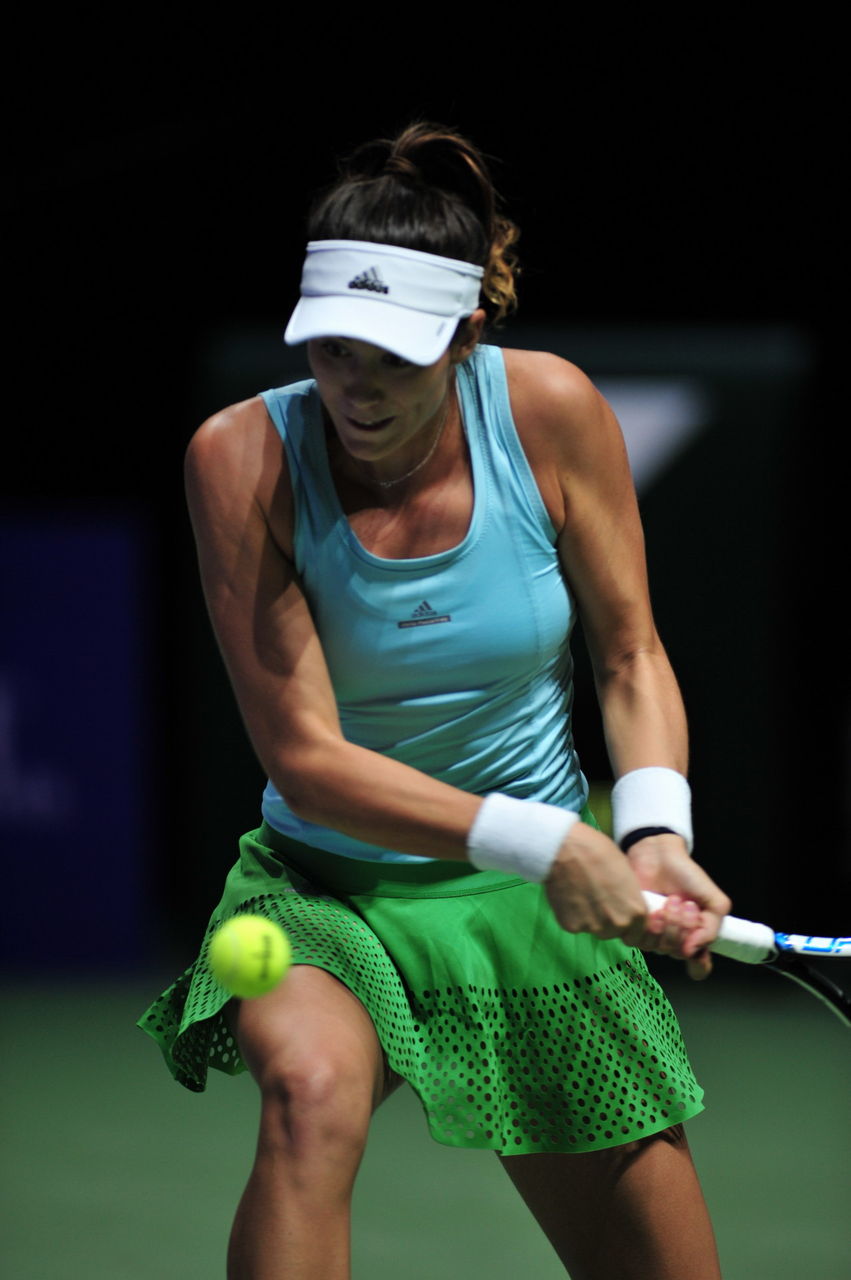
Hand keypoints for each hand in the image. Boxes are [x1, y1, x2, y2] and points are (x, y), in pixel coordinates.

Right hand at [544, 822, 647, 942]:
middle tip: (598, 900)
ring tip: (583, 896)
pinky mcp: (572, 926)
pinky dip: (573, 915)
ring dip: (591, 920)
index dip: (628, 923)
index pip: (637, 931)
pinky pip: (576, 925)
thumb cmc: (599, 852)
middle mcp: (617, 924)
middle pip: (614, 932)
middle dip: (608, 921)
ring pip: (595, 930)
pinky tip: (570, 896)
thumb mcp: (626, 872)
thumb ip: (629, 897)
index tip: (619, 913)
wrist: (566, 849)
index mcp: (636, 911)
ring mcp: (593, 927)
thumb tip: (626, 905)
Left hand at [626, 833, 731, 979]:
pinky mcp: (634, 926)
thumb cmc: (686, 875)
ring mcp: (654, 933)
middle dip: (685, 928)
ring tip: (672, 900)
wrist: (658, 854)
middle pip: (679, 954)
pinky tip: (656, 907)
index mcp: (694, 936)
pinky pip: (642, 940)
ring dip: (671, 924)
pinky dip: (653, 924)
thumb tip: (692, 952)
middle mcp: (674, 938)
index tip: (696, 949)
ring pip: (661, 948)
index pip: (698, 967)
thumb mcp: (713, 900)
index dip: (699, 964)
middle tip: (687, 904)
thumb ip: (712, 928)